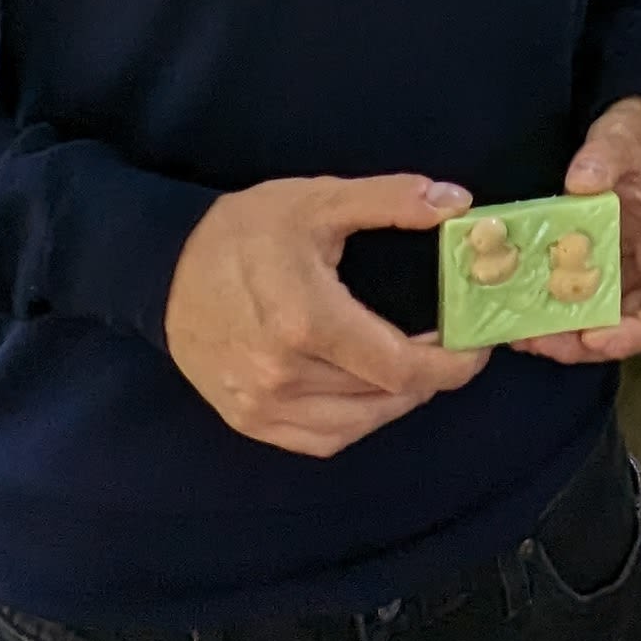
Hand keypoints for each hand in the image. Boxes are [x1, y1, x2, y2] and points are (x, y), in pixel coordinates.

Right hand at [162, 174, 492, 457]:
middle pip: (384, 398)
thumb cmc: (246, 231)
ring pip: (357, 426)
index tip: (476, 346)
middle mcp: (284, 374)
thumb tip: (457, 202)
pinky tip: (370, 394)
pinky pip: (320, 440)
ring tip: (416, 368)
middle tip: (451, 348)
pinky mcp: (248, 420)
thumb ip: (391, 200)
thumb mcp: (320, 200)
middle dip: (430, 376)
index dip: (450, 365)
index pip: (400, 367)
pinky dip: (356, 423)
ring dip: (396, 402)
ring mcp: (263, 405)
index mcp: (307, 320)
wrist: (164, 267)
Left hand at [521, 97, 640, 364]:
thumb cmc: (633, 137)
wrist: (621, 133)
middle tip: (539, 341)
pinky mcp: (598, 272)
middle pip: (627, 330)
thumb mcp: (623, 136)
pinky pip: (577, 303)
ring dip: (562, 337)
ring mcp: (624, 275)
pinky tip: (518, 313)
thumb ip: (606, 155)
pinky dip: (552, 314)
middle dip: (584, 344)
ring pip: (599, 325)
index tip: (590, 336)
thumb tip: (582, 180)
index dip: (632, 336)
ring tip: (521, 335)